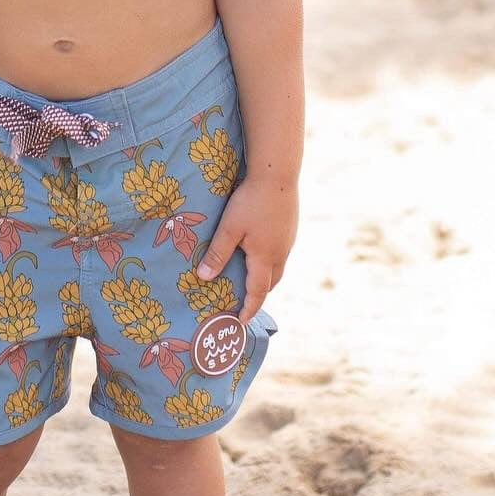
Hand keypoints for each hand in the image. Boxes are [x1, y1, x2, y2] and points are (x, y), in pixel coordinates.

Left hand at [196, 179, 296, 325]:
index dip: (249, 308)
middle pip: (271, 282)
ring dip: (266, 276)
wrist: (277, 173)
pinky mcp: (290, 227)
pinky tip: (260, 249)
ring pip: (278, 267)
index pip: (258, 292)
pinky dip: (270, 260)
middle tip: (244, 301)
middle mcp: (281, 253)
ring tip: (251, 277)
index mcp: (265, 258)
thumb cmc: (251, 201)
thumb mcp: (230, 228)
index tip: (242, 322)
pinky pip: (280, 252)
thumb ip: (217, 253)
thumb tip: (204, 278)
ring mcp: (288, 240)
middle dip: (259, 294)